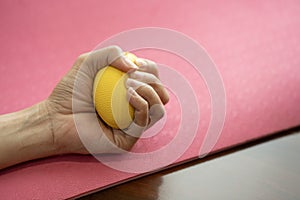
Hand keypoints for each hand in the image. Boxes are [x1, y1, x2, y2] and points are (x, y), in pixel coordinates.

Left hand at [47, 46, 168, 153]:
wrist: (57, 118)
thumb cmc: (70, 92)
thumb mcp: (88, 63)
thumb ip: (110, 53)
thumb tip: (135, 66)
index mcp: (128, 91)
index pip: (152, 79)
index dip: (149, 68)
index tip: (134, 65)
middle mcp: (133, 107)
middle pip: (160, 92)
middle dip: (152, 78)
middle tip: (131, 76)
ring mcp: (132, 123)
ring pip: (158, 107)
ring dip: (150, 91)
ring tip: (129, 86)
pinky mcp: (129, 137)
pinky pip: (146, 120)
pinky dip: (142, 104)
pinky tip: (129, 95)